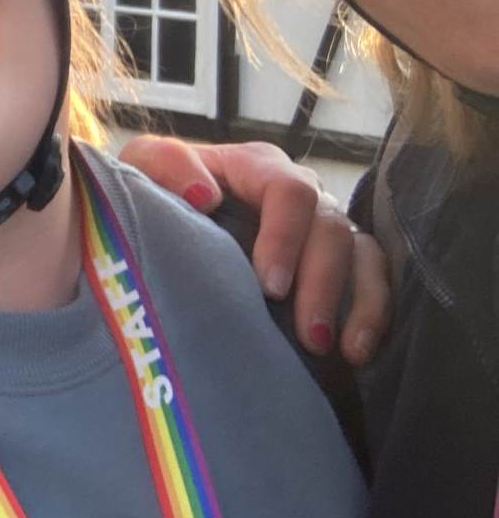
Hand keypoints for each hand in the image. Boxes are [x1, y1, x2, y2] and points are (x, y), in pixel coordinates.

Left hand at [117, 135, 389, 364]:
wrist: (160, 230)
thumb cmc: (154, 196)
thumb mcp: (143, 168)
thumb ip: (164, 165)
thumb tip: (206, 195)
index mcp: (257, 167)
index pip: (290, 191)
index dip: (286, 237)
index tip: (269, 286)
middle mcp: (300, 192)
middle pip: (331, 227)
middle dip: (323, 282)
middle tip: (307, 334)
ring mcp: (323, 228)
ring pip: (362, 255)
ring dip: (358, 304)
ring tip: (339, 349)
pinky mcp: (340, 264)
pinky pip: (374, 281)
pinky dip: (373, 314)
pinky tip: (358, 352)